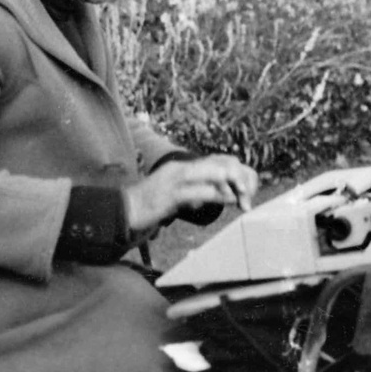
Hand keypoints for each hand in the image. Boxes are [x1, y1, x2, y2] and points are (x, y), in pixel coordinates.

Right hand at [124, 154, 258, 231]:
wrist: (123, 210)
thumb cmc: (147, 206)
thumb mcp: (173, 196)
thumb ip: (192, 193)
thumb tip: (209, 198)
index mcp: (181, 167)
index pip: (215, 161)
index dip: (234, 172)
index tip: (244, 190)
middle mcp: (180, 168)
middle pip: (219, 163)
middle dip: (238, 177)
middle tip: (247, 196)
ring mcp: (175, 180)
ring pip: (213, 173)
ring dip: (232, 186)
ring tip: (242, 198)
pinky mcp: (172, 195)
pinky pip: (201, 190)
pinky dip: (218, 195)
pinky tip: (228, 201)